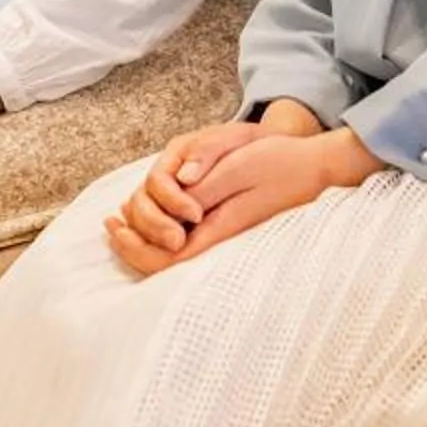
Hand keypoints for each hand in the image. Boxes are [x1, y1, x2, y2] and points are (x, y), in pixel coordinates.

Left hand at [107, 122, 373, 276]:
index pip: (168, 258)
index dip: (136, 249)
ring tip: (119, 218)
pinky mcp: (226, 224)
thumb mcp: (239, 167)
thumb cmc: (281, 164)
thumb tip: (171, 195)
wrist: (317, 169)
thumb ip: (205, 185)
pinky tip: (151, 213)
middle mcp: (219, 237)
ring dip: (143, 238)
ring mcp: (223, 232)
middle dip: (133, 246)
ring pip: (173, 252)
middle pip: (165, 261)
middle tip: (109, 222)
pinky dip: (161, 230)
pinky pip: (186, 238)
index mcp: (219, 228)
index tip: (114, 226)